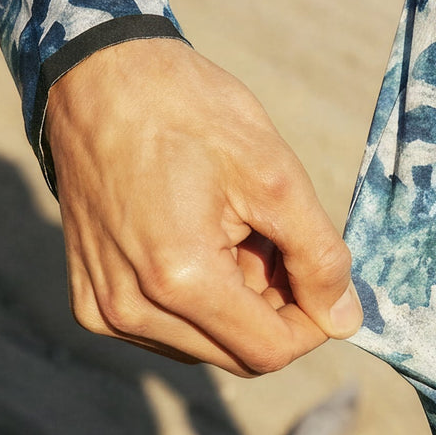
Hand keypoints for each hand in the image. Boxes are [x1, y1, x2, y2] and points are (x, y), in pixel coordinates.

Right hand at [44, 37, 362, 375]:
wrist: (100, 78)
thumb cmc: (187, 111)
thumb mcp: (275, 175)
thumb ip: (319, 256)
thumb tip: (346, 321)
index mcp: (178, 278)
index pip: (270, 352)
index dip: (313, 322)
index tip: (323, 276)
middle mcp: (130, 310)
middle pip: (238, 356)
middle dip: (273, 309)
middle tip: (274, 238)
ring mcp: (103, 309)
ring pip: (204, 346)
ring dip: (235, 303)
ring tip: (232, 231)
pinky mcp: (89, 300)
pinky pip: (165, 330)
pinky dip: (195, 299)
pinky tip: (196, 240)